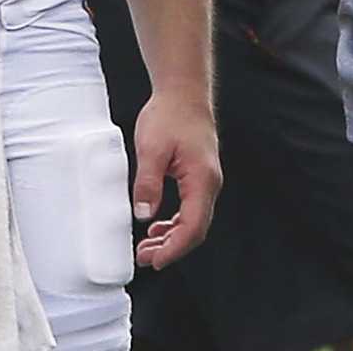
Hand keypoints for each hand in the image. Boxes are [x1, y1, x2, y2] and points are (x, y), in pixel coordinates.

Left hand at [129, 89, 221, 269]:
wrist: (183, 92)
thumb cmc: (169, 115)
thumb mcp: (151, 149)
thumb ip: (148, 183)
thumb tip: (143, 214)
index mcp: (202, 179)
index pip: (193, 226)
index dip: (175, 248)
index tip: (155, 261)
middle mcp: (209, 184)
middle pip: (195, 229)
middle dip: (171, 248)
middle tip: (144, 258)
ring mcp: (206, 180)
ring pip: (193, 220)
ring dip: (171, 237)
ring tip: (146, 246)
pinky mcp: (198, 176)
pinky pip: (190, 208)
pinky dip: (174, 222)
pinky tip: (157, 226)